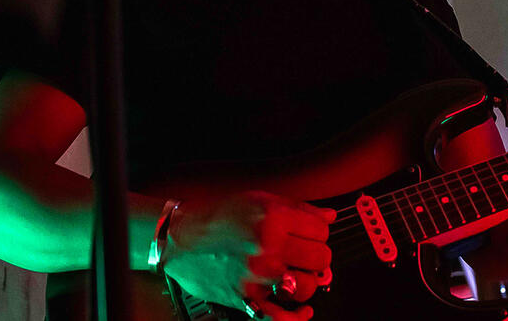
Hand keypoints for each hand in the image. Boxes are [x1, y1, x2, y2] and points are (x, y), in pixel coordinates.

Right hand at [162, 191, 334, 319]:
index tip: (309, 234)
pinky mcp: (246, 298)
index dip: (317, 232)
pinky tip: (302, 310)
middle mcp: (267, 248)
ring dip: (306, 281)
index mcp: (273, 219)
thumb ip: (298, 208)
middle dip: (316, 256)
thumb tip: (328, 216)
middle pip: (320, 259)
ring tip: (297, 273)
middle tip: (305, 253)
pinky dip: (297, 317)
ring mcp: (257, 276)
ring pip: (307, 287)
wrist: (179, 238)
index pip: (321, 231)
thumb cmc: (216, 216)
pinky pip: (281, 318)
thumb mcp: (258, 199)